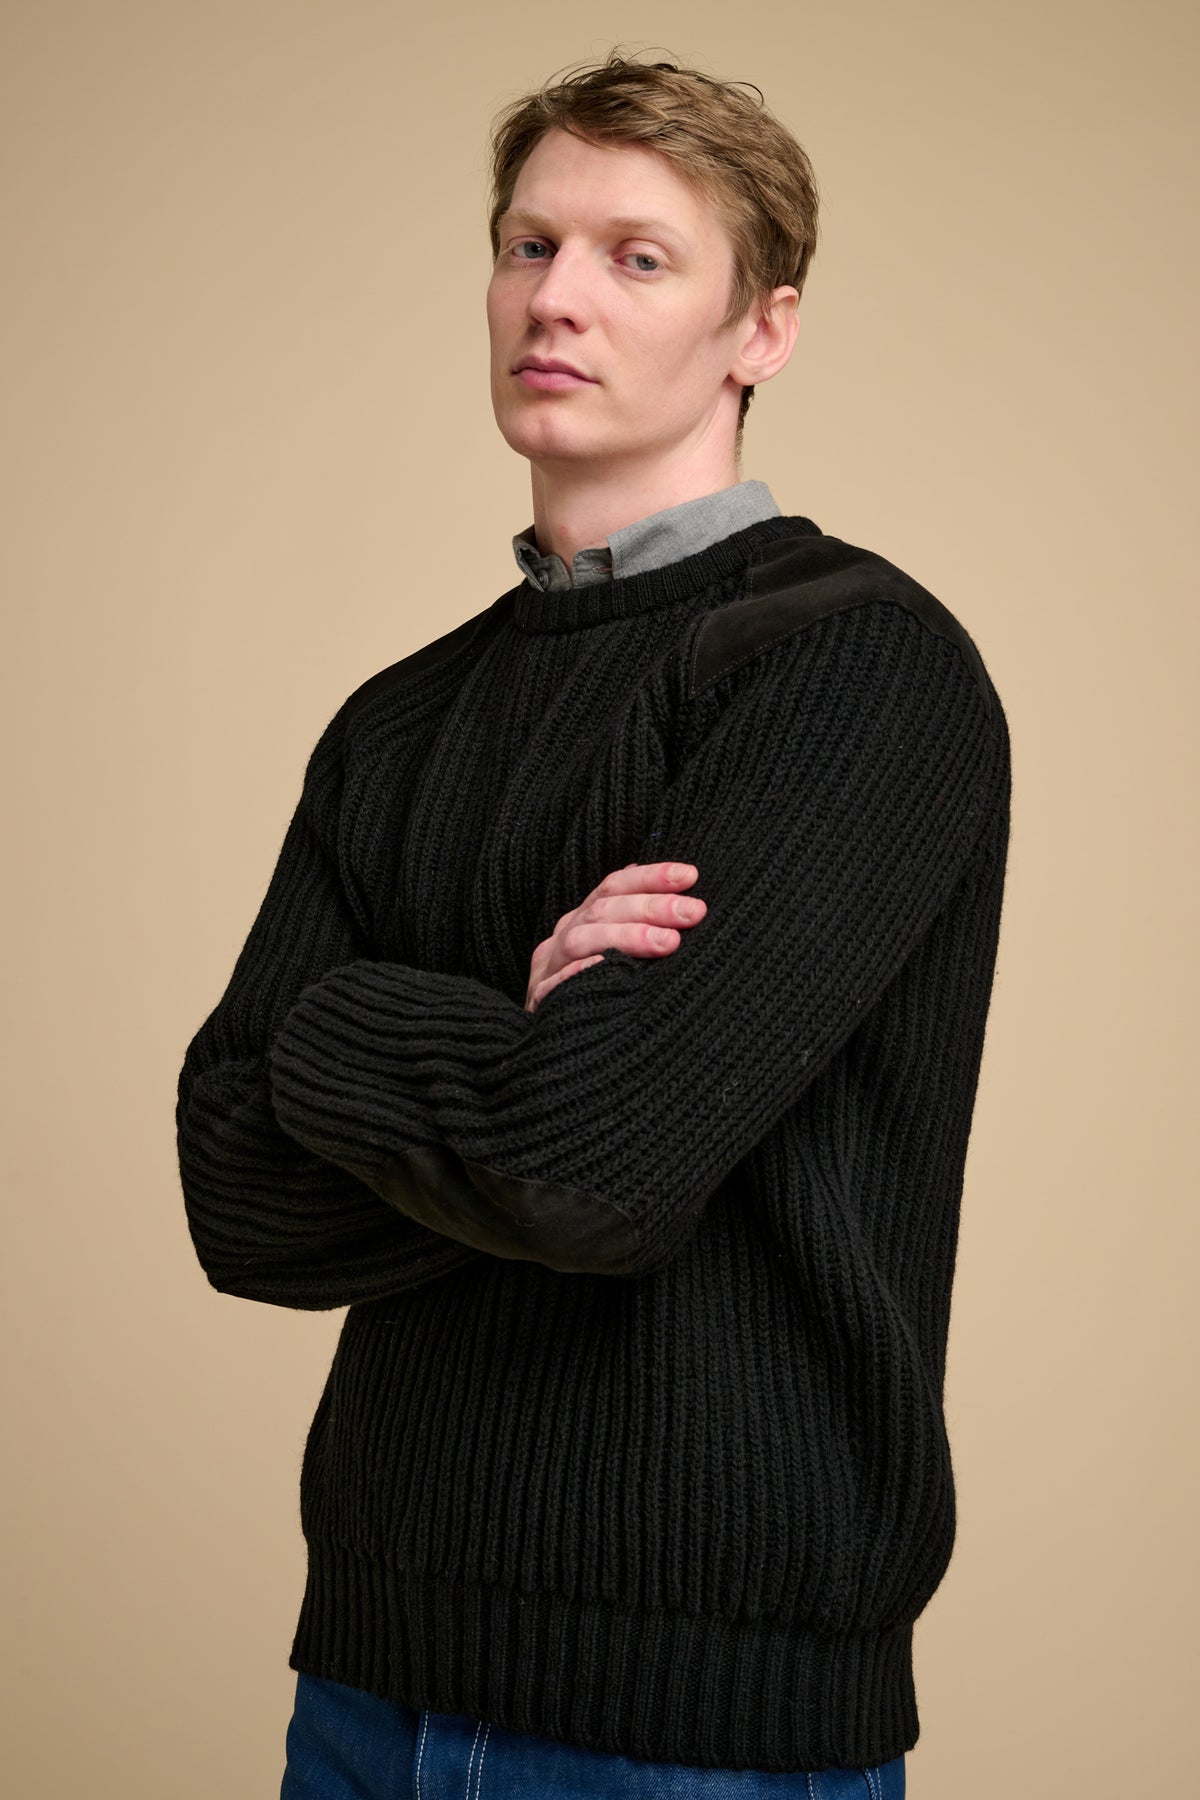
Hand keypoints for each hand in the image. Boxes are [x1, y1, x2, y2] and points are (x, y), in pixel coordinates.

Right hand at [524, 862, 705, 1013]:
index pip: (615, 886)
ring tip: (669, 942)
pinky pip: (553, 985)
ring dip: (627, 936)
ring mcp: (547, 969)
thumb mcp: (627, 959)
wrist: (561, 1055)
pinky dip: (578, 973)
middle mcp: (564, 938)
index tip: (690, 876)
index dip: (651, 877)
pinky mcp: (539, 1003)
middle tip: (694, 912)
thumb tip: (685, 896)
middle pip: (603, 909)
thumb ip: (645, 929)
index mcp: (585, 921)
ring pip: (580, 939)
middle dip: (652, 907)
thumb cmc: (607, 998)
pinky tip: (607, 968)